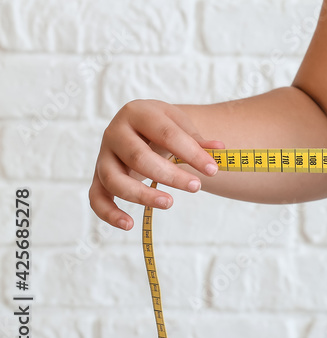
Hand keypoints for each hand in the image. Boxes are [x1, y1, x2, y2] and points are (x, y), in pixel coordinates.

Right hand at [90, 99, 224, 230]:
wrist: (138, 126)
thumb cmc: (162, 127)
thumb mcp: (180, 125)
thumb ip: (198, 140)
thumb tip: (219, 149)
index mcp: (138, 112)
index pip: (166, 134)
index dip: (191, 153)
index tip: (213, 170)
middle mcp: (115, 132)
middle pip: (138, 157)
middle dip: (170, 175)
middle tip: (196, 186)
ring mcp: (103, 156)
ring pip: (114, 179)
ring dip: (142, 195)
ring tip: (170, 203)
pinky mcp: (97, 176)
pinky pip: (96, 198)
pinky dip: (109, 213)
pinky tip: (129, 224)